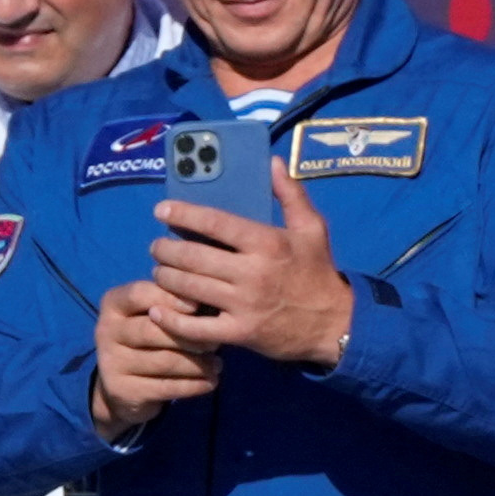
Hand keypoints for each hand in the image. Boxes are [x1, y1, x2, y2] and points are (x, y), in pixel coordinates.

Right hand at [86, 272, 215, 437]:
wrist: (125, 386)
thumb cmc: (151, 338)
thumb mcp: (158, 315)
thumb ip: (176, 304)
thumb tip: (210, 301)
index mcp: (113, 304)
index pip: (140, 294)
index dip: (171, 298)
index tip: (198, 305)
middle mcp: (105, 330)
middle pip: (153, 330)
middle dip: (190, 337)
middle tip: (215, 343)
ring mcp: (110, 362)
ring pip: (164, 361)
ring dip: (198, 364)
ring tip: (217, 365)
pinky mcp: (122, 390)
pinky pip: (166, 387)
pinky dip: (195, 385)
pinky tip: (210, 381)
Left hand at [147, 162, 355, 366]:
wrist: (337, 324)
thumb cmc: (318, 273)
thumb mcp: (313, 229)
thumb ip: (291, 194)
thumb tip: (271, 162)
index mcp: (267, 243)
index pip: (214, 223)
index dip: (182, 214)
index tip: (161, 210)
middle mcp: (252, 272)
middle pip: (192, 257)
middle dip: (165, 249)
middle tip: (157, 247)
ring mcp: (244, 305)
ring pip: (187, 288)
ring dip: (165, 277)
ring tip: (160, 271)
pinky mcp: (239, 333)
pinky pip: (195, 327)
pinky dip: (170, 319)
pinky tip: (157, 310)